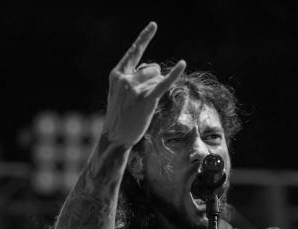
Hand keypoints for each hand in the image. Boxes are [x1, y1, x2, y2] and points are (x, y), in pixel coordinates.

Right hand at [103, 22, 185, 147]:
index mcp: (117, 74)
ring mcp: (134, 89)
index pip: (134, 51)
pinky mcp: (146, 100)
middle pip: (152, 68)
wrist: (114, 136)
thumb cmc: (121, 114)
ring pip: (158, 79)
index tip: (154, 25)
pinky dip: (174, 74)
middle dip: (154, 79)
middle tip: (143, 98)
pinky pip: (163, 84)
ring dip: (157, 90)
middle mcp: (125, 78)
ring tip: (144, 104)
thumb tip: (155, 70)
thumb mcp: (121, 91)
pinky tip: (183, 64)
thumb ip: (135, 77)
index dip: (145, 37)